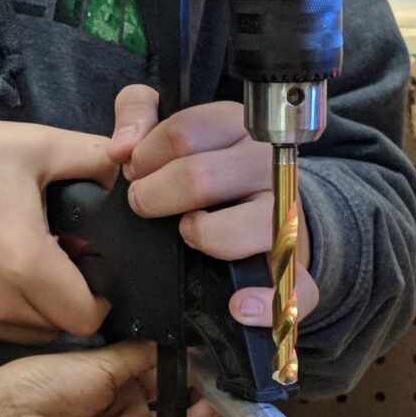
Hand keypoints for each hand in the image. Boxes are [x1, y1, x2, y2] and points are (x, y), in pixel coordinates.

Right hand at [0, 118, 118, 342]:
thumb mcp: (36, 146)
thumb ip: (95, 158)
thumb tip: (130, 169)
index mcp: (27, 265)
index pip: (87, 316)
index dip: (102, 296)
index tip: (95, 267)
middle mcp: (0, 303)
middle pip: (62, 328)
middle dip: (74, 300)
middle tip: (67, 260)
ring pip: (32, 333)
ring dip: (44, 309)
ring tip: (35, 266)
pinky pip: (0, 329)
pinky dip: (14, 312)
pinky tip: (6, 273)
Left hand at [111, 86, 320, 329]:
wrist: (269, 208)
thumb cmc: (209, 166)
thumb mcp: (176, 128)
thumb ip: (139, 112)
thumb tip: (121, 148)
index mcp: (240, 127)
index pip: (184, 132)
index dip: (146, 156)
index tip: (136, 170)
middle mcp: (268, 166)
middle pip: (200, 178)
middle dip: (154, 196)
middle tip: (144, 204)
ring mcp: (286, 216)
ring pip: (238, 229)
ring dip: (199, 235)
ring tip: (187, 233)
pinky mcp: (294, 265)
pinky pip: (294, 288)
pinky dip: (260, 302)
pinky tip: (236, 304)